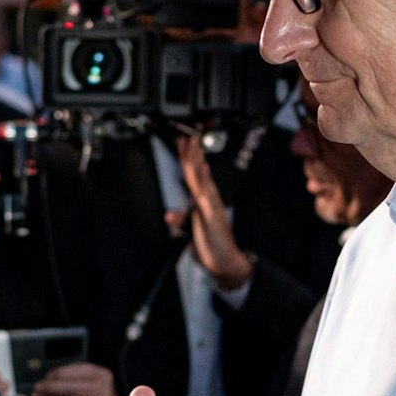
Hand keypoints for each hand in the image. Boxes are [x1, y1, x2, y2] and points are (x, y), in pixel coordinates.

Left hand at [27, 362, 119, 395]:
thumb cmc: (93, 392)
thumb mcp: (87, 378)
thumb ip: (69, 376)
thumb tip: (46, 380)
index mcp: (102, 376)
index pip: (77, 372)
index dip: (58, 374)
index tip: (45, 377)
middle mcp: (102, 393)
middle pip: (73, 389)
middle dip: (51, 388)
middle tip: (36, 387)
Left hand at [176, 136, 252, 291]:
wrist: (226, 261)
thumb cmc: (212, 245)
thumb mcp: (191, 231)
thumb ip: (181, 220)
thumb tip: (169, 215)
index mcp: (204, 199)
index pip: (193, 174)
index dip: (187, 157)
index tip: (183, 141)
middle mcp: (208, 198)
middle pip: (197, 171)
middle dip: (192, 152)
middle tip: (189, 133)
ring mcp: (210, 205)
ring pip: (200, 178)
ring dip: (196, 160)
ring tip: (193, 143)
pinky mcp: (212, 214)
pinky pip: (206, 195)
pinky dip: (204, 180)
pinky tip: (203, 169)